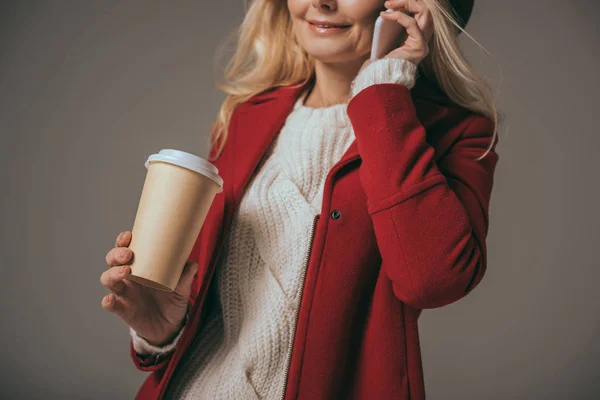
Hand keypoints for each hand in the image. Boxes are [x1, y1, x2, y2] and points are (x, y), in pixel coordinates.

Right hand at [100, 231, 197, 345]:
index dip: (123, 241)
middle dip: (116, 255)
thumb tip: (193, 264)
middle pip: (112, 261)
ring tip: (125, 271)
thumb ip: (186, 276)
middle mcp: (128, 277)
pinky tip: (110, 299)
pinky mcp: (124, 310)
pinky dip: (108, 302)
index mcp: (140, 265)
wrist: (171, 326)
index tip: (128, 236)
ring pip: (108, 279)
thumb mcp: (182, 287)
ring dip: (113, 273)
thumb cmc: (173, 299)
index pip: (125, 248)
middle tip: (128, 254)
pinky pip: (111, 305)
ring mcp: (124, 293)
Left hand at [360, 0, 432, 72]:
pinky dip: (399, 16)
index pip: (420, 13)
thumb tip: (386, 11)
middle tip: (388, 2)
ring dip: (406, 4)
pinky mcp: (419, 46)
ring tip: (388, 4)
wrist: (380, 79)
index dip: (407, 4)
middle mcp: (423, 39)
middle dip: (408, 1)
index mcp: (416, 37)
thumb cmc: (380, 63)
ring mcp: (423, 43)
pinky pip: (412, 24)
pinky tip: (386, 15)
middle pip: (425, 10)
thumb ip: (391, 27)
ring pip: (424, 12)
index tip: (389, 3)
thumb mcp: (386, 40)